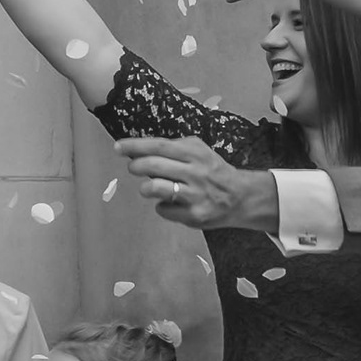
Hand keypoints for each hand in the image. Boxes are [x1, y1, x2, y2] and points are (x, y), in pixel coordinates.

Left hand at [119, 137, 278, 233]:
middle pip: (154, 166)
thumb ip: (173, 149)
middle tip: (133, 168)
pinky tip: (172, 204)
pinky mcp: (194, 215)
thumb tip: (138, 150)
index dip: (136, 146)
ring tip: (151, 187)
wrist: (241, 197)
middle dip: (136, 166)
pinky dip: (162, 207)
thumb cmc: (213, 172)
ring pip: (156, 188)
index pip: (160, 146)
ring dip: (146, 188)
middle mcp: (196, 172)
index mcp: (195, 153)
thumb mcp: (199, 152)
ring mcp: (195, 194)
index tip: (118, 147)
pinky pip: (163, 209)